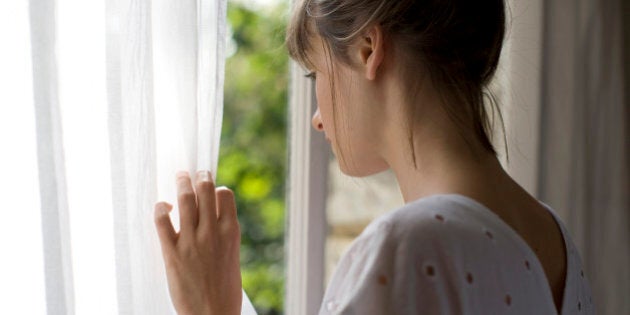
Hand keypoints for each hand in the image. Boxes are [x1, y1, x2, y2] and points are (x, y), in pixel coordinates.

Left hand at [154, 171, 241, 314]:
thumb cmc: (224, 290)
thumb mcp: (232, 256)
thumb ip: (223, 235)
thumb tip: (211, 217)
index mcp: (231, 233)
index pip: (225, 195)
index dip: (217, 189)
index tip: (211, 189)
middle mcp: (212, 232)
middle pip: (205, 189)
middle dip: (200, 176)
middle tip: (195, 173)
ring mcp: (191, 240)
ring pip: (185, 198)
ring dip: (181, 183)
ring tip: (180, 177)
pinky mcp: (172, 252)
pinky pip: (162, 220)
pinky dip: (161, 207)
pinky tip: (163, 207)